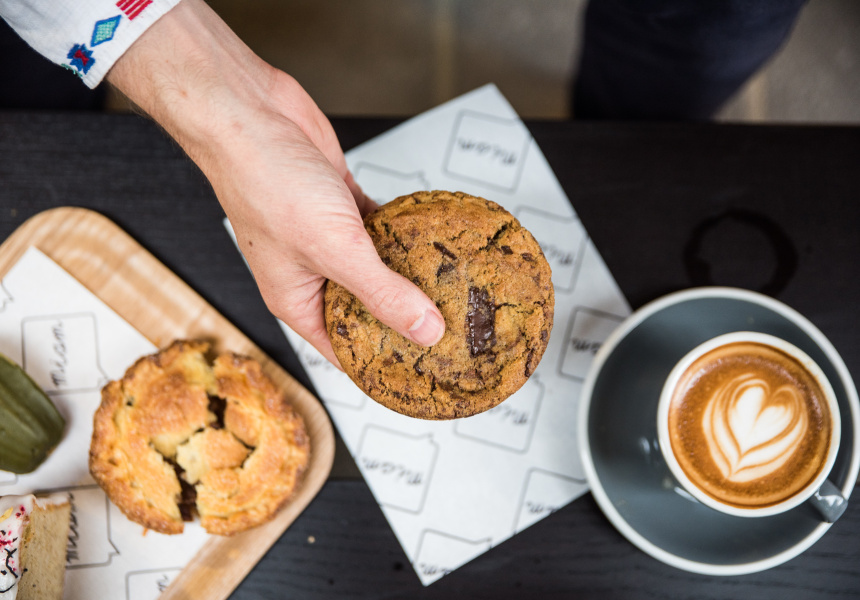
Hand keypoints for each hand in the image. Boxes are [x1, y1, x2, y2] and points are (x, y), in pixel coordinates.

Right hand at [106, 0, 444, 365]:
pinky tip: (433, 240)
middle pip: (367, 310)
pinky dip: (404, 233)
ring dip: (410, 274)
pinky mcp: (342, 205)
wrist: (248, 113)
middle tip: (454, 330)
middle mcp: (312, 274)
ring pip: (378, 268)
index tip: (424, 375)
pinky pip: (381, 229)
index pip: (347, 350)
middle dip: (406, 319)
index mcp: (297, 300)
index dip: (383, 365)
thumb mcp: (333, 249)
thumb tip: (425, 331)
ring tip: (454, 291)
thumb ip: (381, 292)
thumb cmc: (265, 181)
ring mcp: (328, 238)